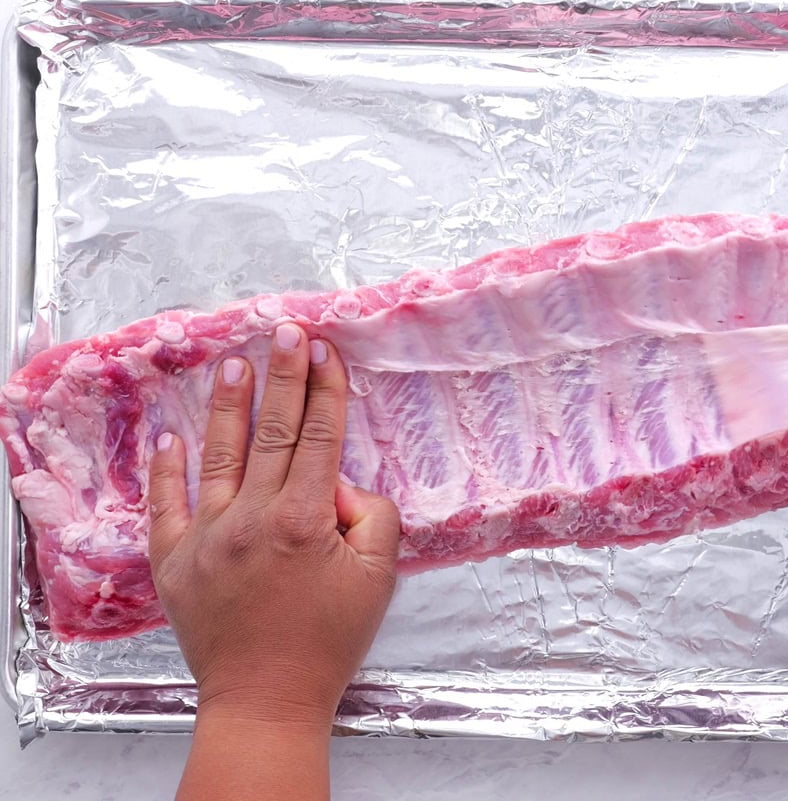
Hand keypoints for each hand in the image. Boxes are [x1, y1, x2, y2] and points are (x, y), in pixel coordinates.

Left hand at [149, 323, 399, 727]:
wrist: (266, 698)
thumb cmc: (328, 641)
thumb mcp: (378, 578)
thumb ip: (373, 517)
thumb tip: (341, 486)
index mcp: (305, 520)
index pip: (320, 437)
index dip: (325, 389)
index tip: (323, 350)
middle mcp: (253, 518)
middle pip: (274, 432)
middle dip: (283, 375)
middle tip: (286, 331)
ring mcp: (207, 537)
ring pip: (219, 455)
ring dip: (228, 405)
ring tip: (231, 363)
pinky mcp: (174, 561)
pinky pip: (168, 505)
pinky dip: (167, 469)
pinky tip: (170, 437)